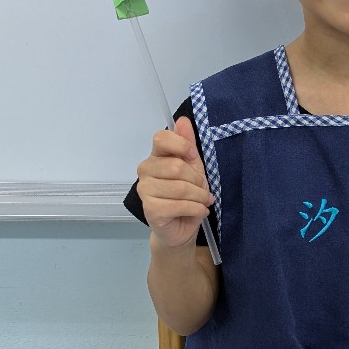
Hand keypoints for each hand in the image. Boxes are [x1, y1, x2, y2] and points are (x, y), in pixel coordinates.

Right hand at [136, 117, 213, 249]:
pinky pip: (179, 205)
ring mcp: (145, 191)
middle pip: (176, 166)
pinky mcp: (150, 210)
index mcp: (155, 157)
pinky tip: (200, 211)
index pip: (161, 138)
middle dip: (197, 180)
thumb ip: (187, 144)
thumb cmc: (187, 196)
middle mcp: (145, 171)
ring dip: (199, 196)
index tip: (193, 157)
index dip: (182, 146)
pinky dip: (197, 209)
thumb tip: (183, 120)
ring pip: (180, 187)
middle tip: (203, 189)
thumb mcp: (193, 167)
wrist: (181, 228)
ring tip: (203, 201)